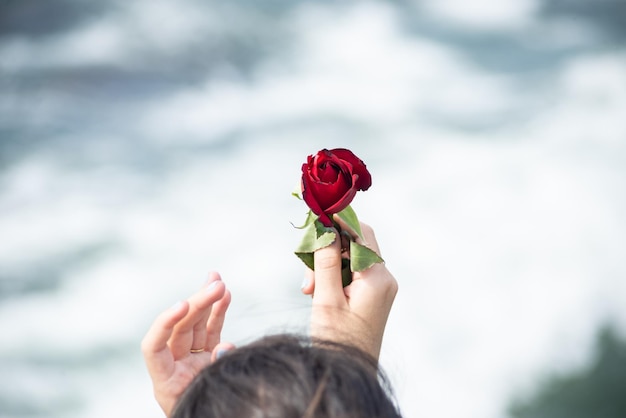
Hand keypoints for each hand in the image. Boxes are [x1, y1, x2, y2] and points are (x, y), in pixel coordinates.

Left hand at [141, 272, 233, 416]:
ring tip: (217, 280)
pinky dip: (218, 314)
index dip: (164, 323)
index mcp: (166, 382)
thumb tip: (225, 345)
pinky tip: (225, 296)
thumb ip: (215, 371)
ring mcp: (192, 360)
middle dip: (198, 302)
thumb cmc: (206, 412)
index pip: (153, 347)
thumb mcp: (206, 398)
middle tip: (215, 283)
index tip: (183, 304)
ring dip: (207, 300)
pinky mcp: (208, 357)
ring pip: (197, 325)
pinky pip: (211, 331)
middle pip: (181, 328)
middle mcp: (176, 367)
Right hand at [301, 220, 397, 359]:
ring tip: (308, 288)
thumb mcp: (325, 300)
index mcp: (377, 279)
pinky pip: (353, 272)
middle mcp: (385, 279)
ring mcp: (381, 287)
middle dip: (328, 248)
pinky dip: (334, 275)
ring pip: (351, 257)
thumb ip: (325, 262)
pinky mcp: (373, 295)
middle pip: (355, 243)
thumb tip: (325, 228)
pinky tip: (317, 292)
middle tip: (306, 272)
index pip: (360, 233)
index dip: (338, 220)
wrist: (351, 374)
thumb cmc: (337, 342)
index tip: (317, 214)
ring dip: (327, 264)